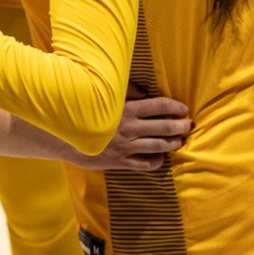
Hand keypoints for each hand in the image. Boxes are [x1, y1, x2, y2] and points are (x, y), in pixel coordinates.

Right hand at [75, 94, 191, 170]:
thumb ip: (125, 91)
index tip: (184, 109)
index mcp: (127, 109)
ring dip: (172, 143)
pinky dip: (156, 161)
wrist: (65, 135)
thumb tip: (145, 92)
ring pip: (158, 146)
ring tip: (180, 141)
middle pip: (164, 127)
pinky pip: (144, 164)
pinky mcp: (120, 161)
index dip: (175, 107)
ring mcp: (126, 146)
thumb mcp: (103, 95)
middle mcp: (130, 128)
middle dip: (180, 126)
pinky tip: (161, 158)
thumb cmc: (85, 110)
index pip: (160, 106)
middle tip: (188, 125)